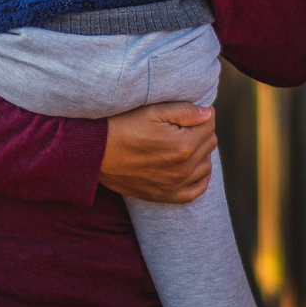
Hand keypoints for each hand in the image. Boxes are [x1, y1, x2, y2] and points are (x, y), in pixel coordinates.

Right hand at [98, 101, 215, 201]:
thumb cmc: (122, 127)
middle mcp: (184, 168)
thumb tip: (208, 114)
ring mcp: (176, 185)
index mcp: (184, 145)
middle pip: (210, 143)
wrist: (96, 153)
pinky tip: (190, 167)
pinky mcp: (166, 196)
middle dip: (200, 131)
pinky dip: (199, 178)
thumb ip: (184, 111)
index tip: (188, 110)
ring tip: (182, 143)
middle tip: (182, 125)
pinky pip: (196, 191)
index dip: (201, 113)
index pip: (210, 124)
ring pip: (206, 165)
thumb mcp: (152, 111)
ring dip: (200, 152)